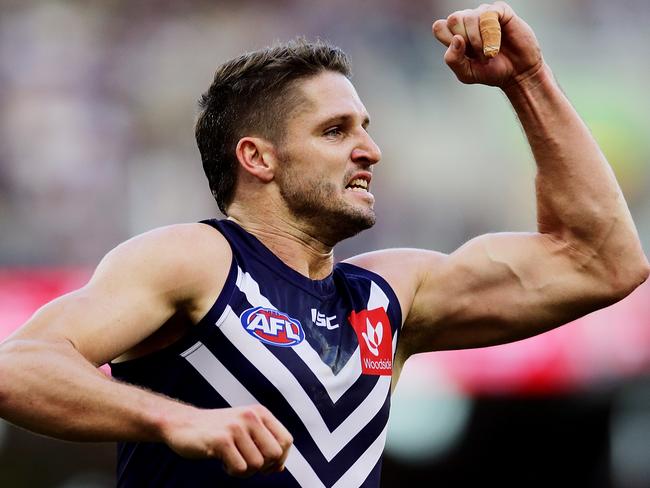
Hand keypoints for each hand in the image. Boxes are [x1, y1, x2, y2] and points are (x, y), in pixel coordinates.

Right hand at [163, 404, 292, 477]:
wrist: (183, 424)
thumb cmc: (216, 430)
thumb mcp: (245, 431)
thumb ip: (264, 445)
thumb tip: (280, 467)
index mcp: (260, 412)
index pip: (286, 440)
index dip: (279, 458)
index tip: (264, 463)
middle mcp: (251, 416)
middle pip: (275, 454)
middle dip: (263, 467)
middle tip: (246, 463)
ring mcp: (236, 427)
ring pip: (257, 464)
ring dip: (244, 471)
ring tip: (231, 460)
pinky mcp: (221, 440)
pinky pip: (240, 469)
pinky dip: (232, 471)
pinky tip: (222, 461)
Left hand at [432, 2, 542, 87]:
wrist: (517, 73)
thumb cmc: (491, 72)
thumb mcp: (466, 73)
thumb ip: (454, 59)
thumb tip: (456, 38)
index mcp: (456, 35)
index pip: (439, 27)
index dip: (448, 40)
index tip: (463, 53)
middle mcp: (468, 22)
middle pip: (453, 19)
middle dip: (465, 40)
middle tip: (477, 54)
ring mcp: (484, 14)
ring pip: (470, 17)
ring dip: (479, 40)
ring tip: (489, 53)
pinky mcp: (501, 11)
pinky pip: (489, 15)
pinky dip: (491, 34)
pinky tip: (497, 44)